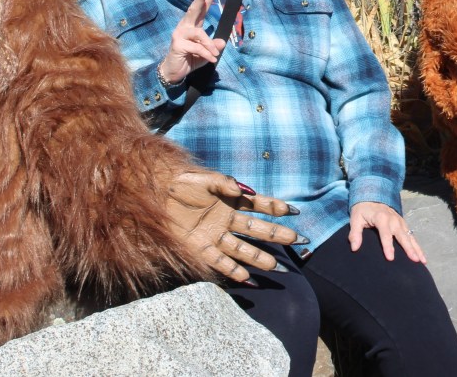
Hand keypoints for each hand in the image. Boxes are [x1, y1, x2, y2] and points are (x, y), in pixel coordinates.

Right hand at [161, 0, 226, 84]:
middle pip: (194, 10)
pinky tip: (212, 59)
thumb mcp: (207, 53)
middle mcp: (185, 26)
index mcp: (192, 25)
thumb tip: (222, 42)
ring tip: (216, 54)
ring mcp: (179, 34)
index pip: (202, 8)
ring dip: (210, 45)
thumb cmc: (190, 59)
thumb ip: (213, 46)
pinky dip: (206, 54)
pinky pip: (197, 47)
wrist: (174, 72)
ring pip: (199, 33)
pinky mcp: (177, 44)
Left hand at [166, 171, 299, 281]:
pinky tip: (247, 278)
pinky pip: (220, 261)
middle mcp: (227, 219)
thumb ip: (224, 182)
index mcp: (231, 200)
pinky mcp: (200, 248)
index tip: (293, 211)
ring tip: (277, 266)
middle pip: (257, 229)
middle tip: (298, 241)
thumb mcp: (206, 178)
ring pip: (243, 248)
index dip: (275, 207)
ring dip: (259, 257)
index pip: (259, 204)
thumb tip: (243, 191)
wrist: (159, 194)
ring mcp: (215, 235)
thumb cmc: (184, 182)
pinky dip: (233, 270)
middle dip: (278, 235)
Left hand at [349, 201, 425, 263]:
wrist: (372, 196)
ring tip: (421, 261)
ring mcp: (400, 222)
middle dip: (408, 248)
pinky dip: (417, 246)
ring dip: (416, 248)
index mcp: (381, 218)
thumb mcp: (355, 219)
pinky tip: (421, 256)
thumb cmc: (362, 210)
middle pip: (402, 236)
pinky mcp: (403, 224)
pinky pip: (411, 236)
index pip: (385, 234)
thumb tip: (354, 248)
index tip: (390, 258)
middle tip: (414, 259)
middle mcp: (393, 220)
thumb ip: (355, 233)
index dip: (388, 246)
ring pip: (410, 237)